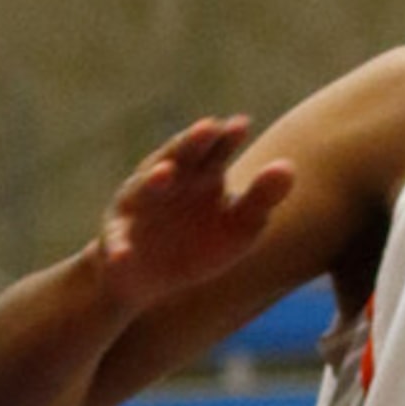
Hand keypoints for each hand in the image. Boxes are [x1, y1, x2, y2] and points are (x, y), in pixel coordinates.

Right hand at [94, 118, 294, 311]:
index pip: (215, 150)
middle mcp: (166, 181)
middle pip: (178, 156)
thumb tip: (289, 167)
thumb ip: (262, 199)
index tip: (241, 125)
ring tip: (165, 174)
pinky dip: (118, 248)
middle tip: (208, 128)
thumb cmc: (199, 245)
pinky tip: (123, 255)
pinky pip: (116, 244)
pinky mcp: (115, 240)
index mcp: (199, 174)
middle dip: (190, 143)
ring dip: (152, 181)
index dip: (226, 138)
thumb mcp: (239, 228)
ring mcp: (137, 207)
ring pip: (143, 189)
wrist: (150, 280)